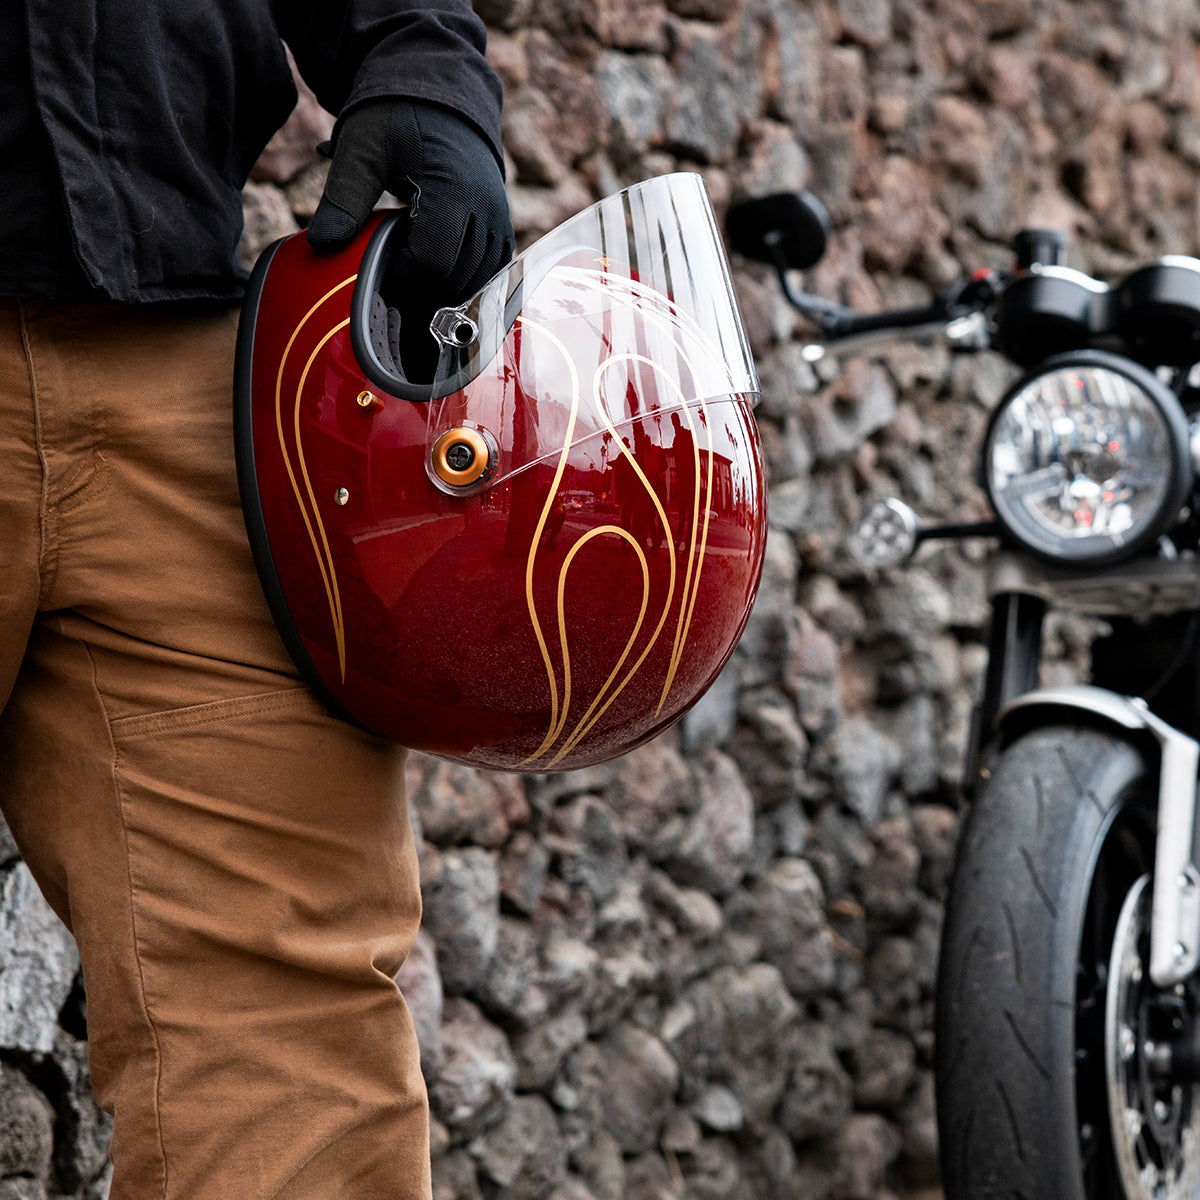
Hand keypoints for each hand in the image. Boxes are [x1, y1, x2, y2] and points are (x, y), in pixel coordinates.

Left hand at [307, 99, 513, 303]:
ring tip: (413, 268)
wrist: (438, 90)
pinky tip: (439, 269)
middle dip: (423, 285)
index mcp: (454, 191)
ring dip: (445, 286)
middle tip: (393, 271)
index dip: (402, 276)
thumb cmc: (398, 116)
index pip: (433, 264)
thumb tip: (322, 244)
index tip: (381, 265)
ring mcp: (499, 216)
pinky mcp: (502, 221)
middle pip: (457, 279)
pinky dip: (467, 278)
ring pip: (478, 280)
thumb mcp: (362, 149)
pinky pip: (493, 269)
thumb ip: (343, 198)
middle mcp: (487, 207)